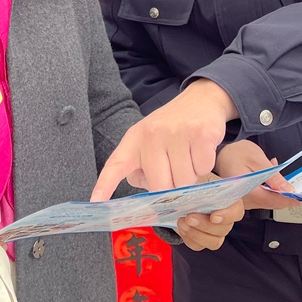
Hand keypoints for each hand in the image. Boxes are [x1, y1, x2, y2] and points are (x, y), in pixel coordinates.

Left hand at [92, 78, 239, 200]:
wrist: (201, 99)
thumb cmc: (173, 128)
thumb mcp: (150, 142)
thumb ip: (143, 169)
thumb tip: (151, 196)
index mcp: (134, 139)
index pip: (116, 164)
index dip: (105, 185)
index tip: (96, 202)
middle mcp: (152, 134)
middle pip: (159, 185)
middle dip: (171, 187)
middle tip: (176, 170)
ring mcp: (176, 133)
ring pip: (184, 181)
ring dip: (190, 176)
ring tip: (188, 156)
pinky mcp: (200, 134)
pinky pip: (203, 169)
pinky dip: (205, 165)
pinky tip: (200, 149)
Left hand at [176, 174, 244, 250]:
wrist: (181, 193)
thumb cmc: (194, 182)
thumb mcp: (197, 177)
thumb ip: (199, 183)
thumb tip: (193, 187)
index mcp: (230, 200)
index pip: (237, 211)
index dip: (227, 216)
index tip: (213, 217)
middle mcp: (226, 219)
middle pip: (224, 229)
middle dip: (205, 225)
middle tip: (189, 217)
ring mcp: (215, 232)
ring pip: (214, 242)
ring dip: (197, 234)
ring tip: (182, 222)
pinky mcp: (202, 240)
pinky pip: (198, 246)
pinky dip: (188, 238)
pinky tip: (181, 227)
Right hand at [215, 140, 296, 210]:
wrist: (219, 154)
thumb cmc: (235, 153)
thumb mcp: (257, 159)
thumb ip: (273, 176)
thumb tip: (288, 190)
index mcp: (248, 192)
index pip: (274, 201)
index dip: (291, 199)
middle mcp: (245, 201)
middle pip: (273, 204)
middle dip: (288, 197)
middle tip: (301, 189)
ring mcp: (244, 202)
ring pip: (268, 202)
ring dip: (280, 193)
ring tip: (286, 180)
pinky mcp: (245, 200)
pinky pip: (263, 199)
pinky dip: (272, 191)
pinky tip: (274, 181)